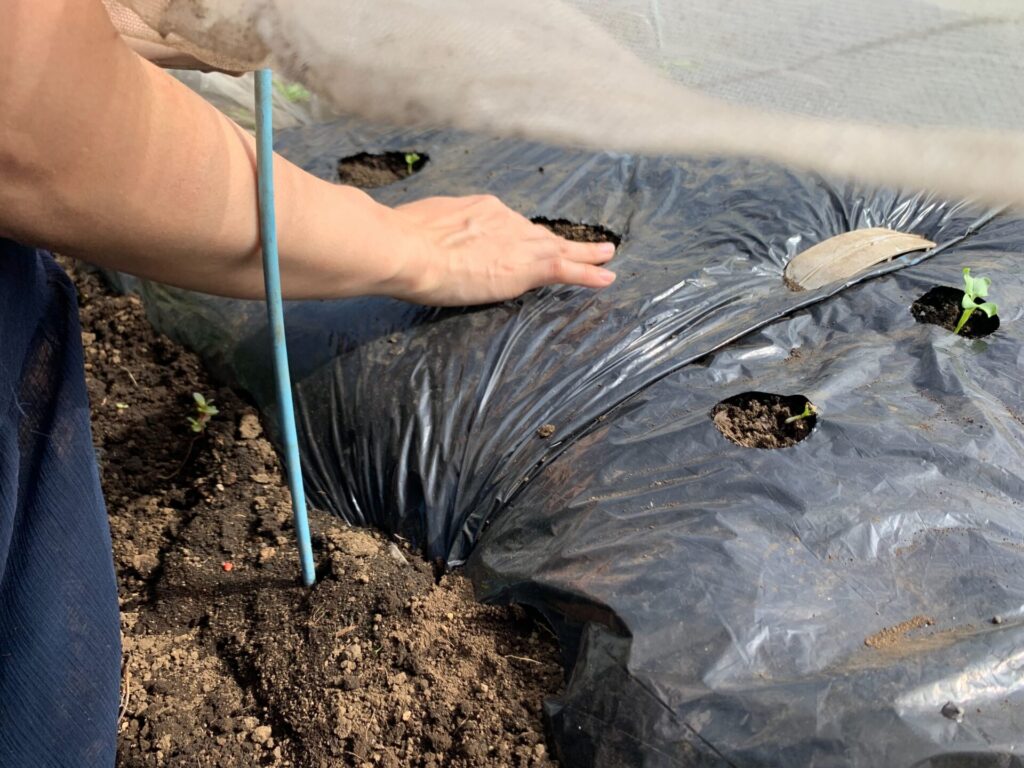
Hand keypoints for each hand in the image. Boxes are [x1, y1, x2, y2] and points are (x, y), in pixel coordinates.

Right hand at [389, 195, 615, 305]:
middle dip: (559, 240)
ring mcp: (518, 242)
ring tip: (606, 256)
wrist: (407, 250)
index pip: (508, 224)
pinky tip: (607, 277)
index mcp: (479, 208)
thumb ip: (433, 234)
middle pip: (540, 233)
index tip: (524, 240)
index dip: (520, 235)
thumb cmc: (401, 240)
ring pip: (559, 248)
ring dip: (585, 253)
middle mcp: (504, 220)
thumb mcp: (419, 227)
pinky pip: (566, 270)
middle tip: (581, 242)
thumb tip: (420, 241)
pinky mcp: (526, 267)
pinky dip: (589, 273)